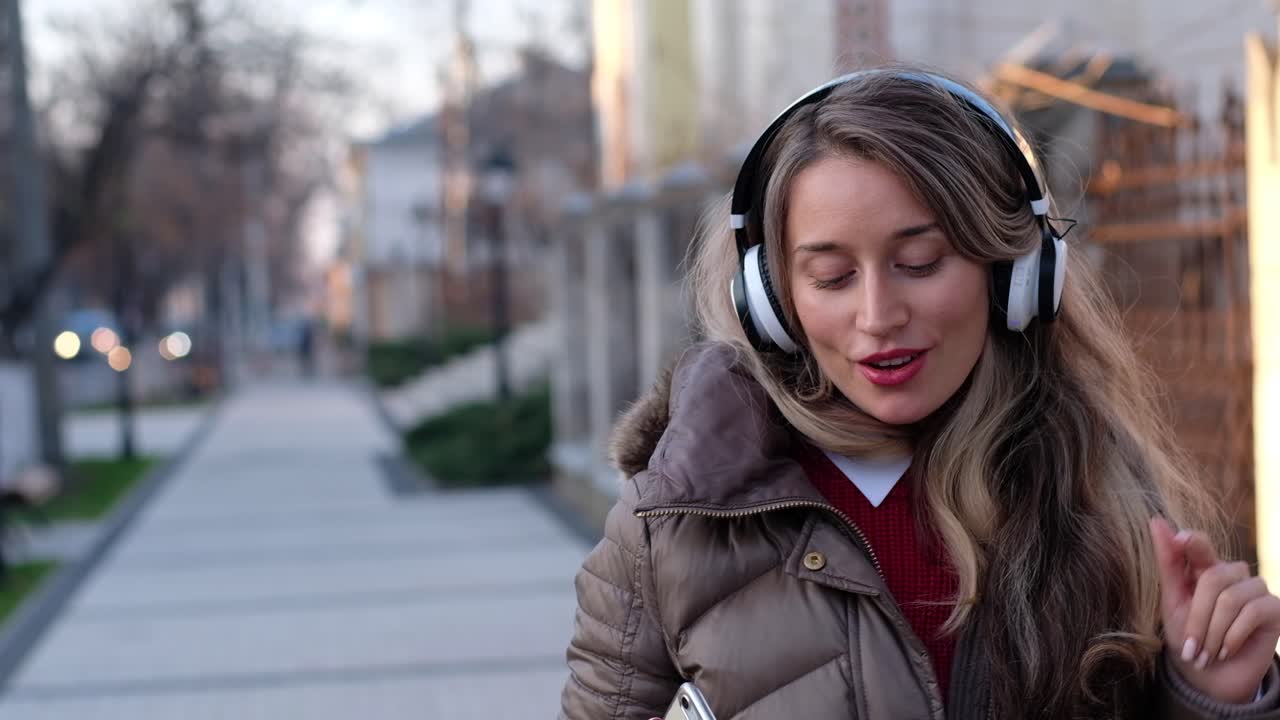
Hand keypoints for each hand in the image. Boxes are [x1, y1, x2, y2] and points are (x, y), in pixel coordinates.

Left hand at [1150, 517, 1279, 702]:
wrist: (1212, 677)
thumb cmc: (1189, 636)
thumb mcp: (1172, 601)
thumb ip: (1169, 563)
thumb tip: (1157, 521)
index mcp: (1204, 567)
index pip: (1199, 544)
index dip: (1191, 541)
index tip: (1179, 539)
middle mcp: (1232, 572)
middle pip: (1212, 578)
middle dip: (1197, 618)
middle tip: (1191, 648)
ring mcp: (1255, 588)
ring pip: (1230, 599)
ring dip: (1213, 633)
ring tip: (1207, 653)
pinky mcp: (1273, 608)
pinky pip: (1252, 612)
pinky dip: (1232, 637)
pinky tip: (1226, 650)